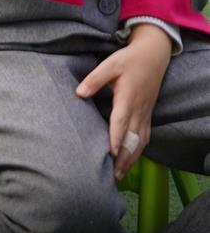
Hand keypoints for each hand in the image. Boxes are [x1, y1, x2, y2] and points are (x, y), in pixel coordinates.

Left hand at [77, 23, 173, 179]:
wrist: (152, 56)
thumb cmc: (128, 60)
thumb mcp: (110, 64)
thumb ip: (94, 79)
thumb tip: (79, 93)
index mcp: (127, 98)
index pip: (120, 123)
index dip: (115, 139)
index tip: (109, 154)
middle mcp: (138, 110)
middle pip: (130, 138)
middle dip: (123, 158)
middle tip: (113, 175)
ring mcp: (144, 113)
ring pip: (139, 141)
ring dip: (131, 158)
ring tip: (120, 174)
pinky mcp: (147, 114)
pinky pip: (144, 137)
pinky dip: (138, 151)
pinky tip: (131, 160)